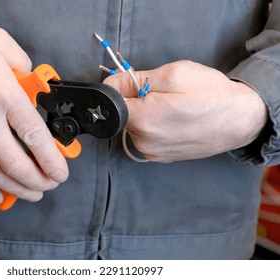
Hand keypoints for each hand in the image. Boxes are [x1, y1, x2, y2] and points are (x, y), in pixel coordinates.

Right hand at [0, 25, 67, 204]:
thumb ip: (24, 63)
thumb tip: (34, 82)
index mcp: (2, 95)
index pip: (34, 136)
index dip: (52, 159)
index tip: (61, 169)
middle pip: (17, 164)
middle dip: (40, 180)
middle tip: (52, 182)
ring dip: (19, 189)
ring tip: (35, 193)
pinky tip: (1, 196)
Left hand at [104, 60, 267, 161]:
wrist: (241, 121)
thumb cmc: (211, 95)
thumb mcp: (174, 74)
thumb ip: (134, 79)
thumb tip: (110, 84)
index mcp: (143, 120)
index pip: (110, 101)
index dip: (120, 88)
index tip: (137, 83)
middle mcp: (143, 141)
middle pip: (123, 114)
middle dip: (136, 100)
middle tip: (165, 94)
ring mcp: (151, 152)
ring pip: (135, 125)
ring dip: (146, 113)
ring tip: (173, 108)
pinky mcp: (159, 157)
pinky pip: (146, 136)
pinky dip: (155, 126)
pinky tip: (175, 120)